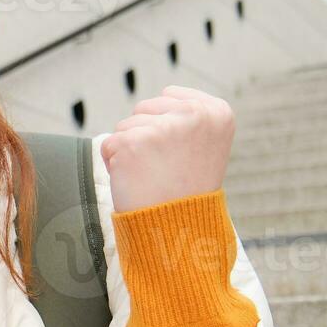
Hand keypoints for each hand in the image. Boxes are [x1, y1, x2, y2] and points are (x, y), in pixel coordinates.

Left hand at [100, 85, 234, 213]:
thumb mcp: (204, 145)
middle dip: (146, 135)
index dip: (166, 125)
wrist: (178, 230)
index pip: (169, 96)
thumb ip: (186, 118)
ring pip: (125, 125)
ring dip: (130, 150)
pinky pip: (109, 144)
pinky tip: (136, 180)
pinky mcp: (132, 142)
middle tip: (165, 168)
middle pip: (145, 108)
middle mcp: (193, 114)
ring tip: (153, 175)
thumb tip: (159, 100)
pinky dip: (114, 163)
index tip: (180, 153)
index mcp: (217, 112)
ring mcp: (162, 127)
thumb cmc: (188, 190)